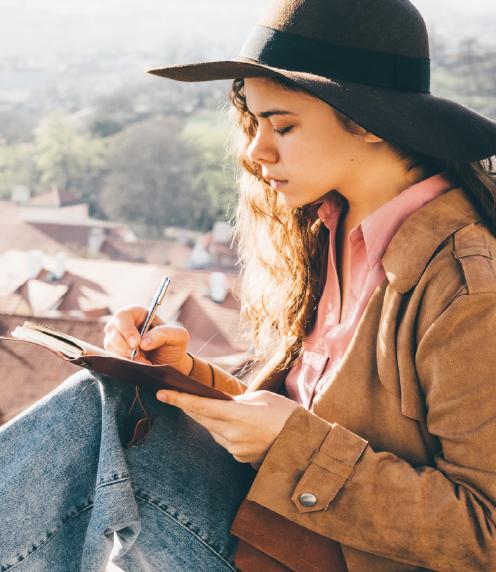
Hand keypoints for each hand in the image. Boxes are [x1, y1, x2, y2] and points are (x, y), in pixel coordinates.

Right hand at [103, 305, 192, 374]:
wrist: (169, 366)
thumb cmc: (173, 346)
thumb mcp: (178, 336)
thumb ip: (164, 333)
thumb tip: (144, 342)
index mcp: (138, 313)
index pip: (123, 315)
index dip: (127, 329)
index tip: (136, 343)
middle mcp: (124, 323)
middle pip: (112, 330)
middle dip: (125, 346)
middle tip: (139, 356)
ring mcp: (117, 337)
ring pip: (110, 344)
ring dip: (125, 356)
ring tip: (144, 361)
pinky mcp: (114, 351)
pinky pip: (111, 356)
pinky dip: (124, 362)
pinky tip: (138, 364)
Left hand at [156, 389, 298, 463]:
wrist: (304, 442)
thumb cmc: (285, 413)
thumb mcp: (260, 397)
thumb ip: (235, 400)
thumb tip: (218, 402)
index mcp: (238, 415)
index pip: (201, 406)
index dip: (179, 399)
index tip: (162, 392)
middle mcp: (233, 434)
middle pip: (201, 418)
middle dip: (187, 406)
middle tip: (171, 393)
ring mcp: (235, 448)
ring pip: (211, 430)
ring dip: (207, 418)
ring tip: (209, 405)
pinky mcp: (239, 458)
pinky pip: (223, 440)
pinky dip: (222, 430)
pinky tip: (231, 423)